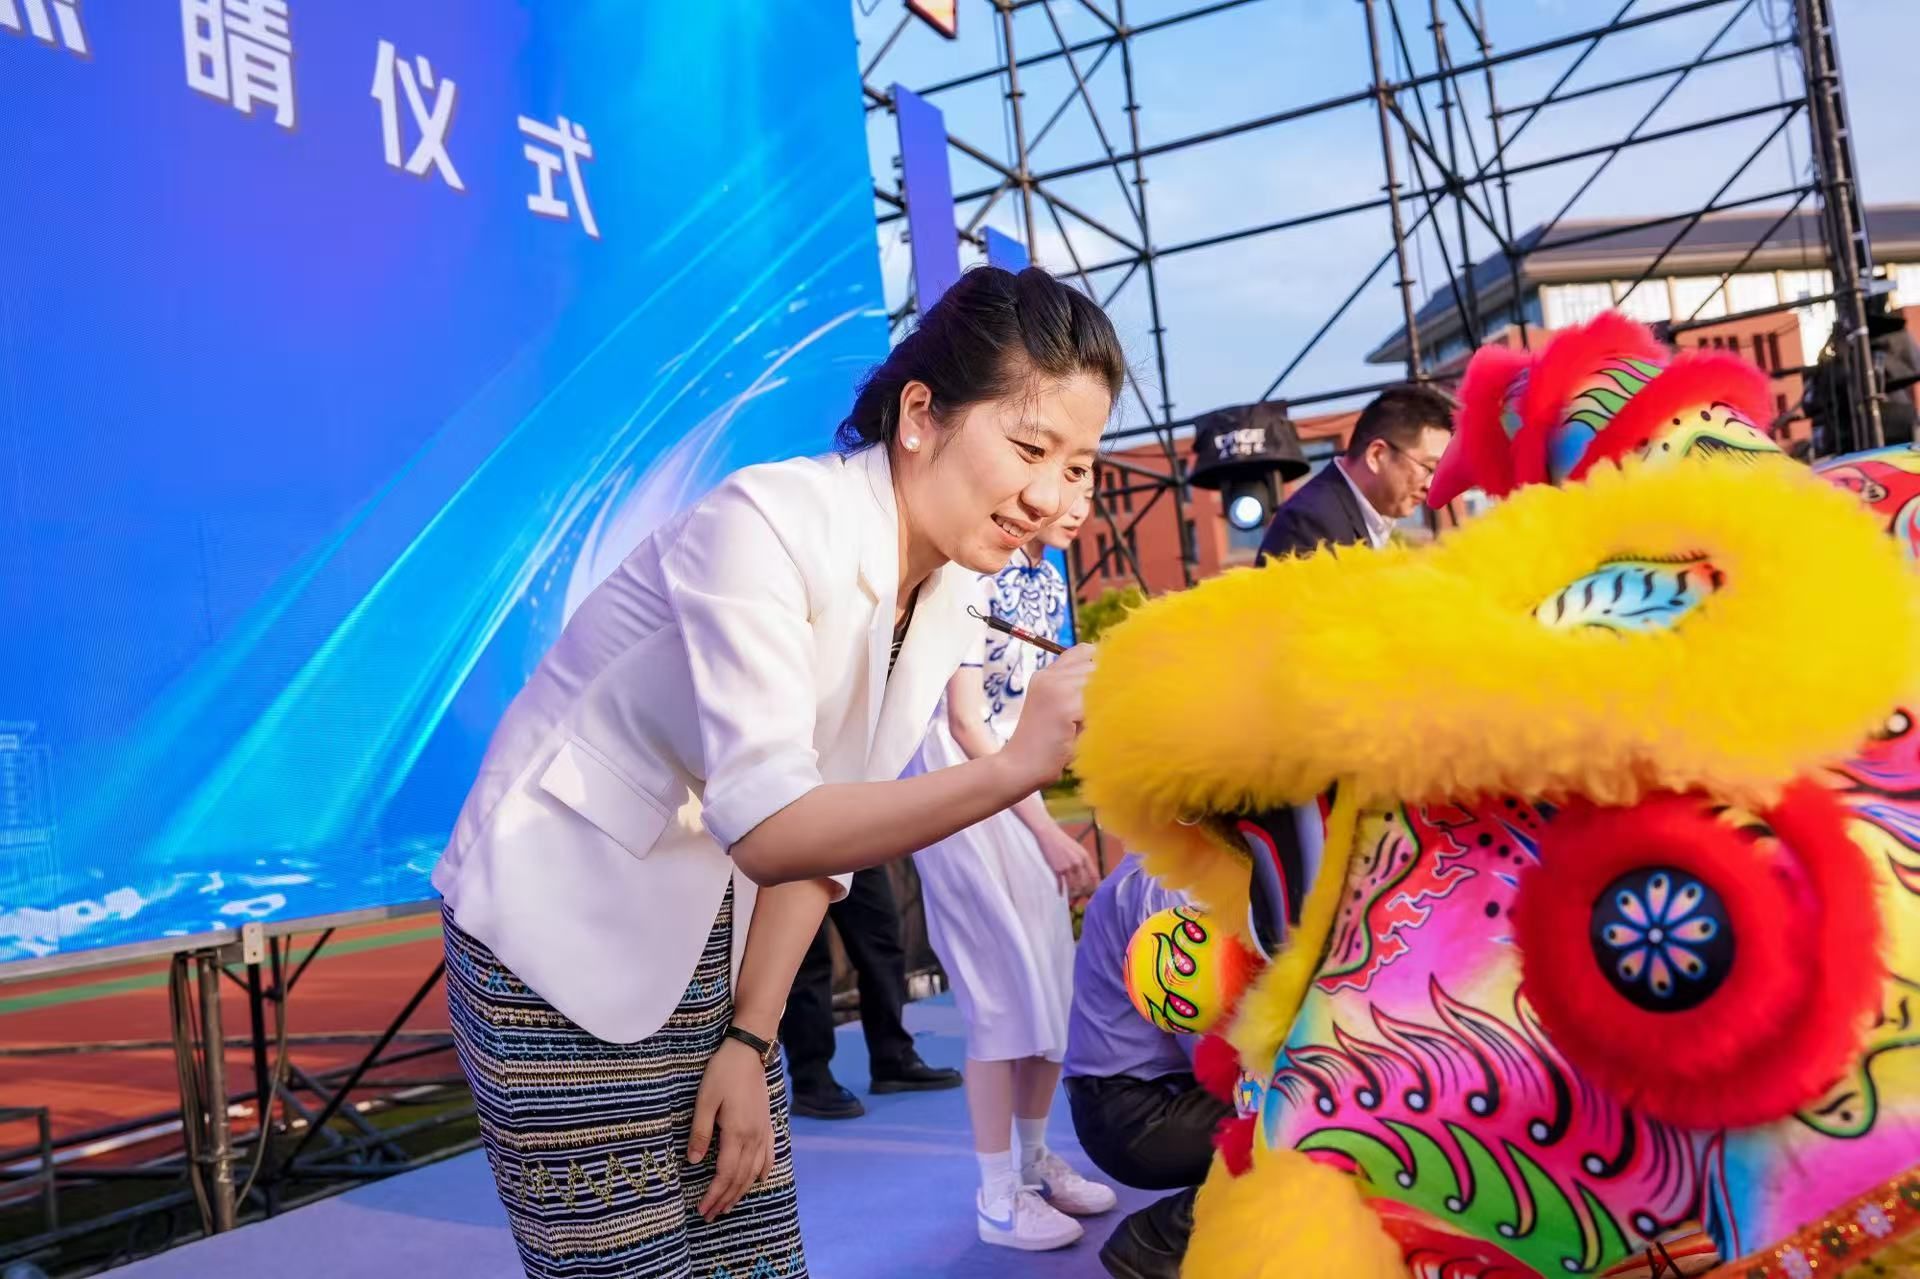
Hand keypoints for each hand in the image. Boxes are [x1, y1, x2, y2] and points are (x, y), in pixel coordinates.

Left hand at [686, 1036, 774, 1221]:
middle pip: (740, 1177)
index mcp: (737, 1133)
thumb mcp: (704, 1100)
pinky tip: (760, 1180)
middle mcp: (753, 1137)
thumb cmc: (723, 1073)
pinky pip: (769, 1154)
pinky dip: (764, 1171)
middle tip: (711, 1215)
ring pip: (754, 1170)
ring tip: (729, 1205)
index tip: (702, 1209)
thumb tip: (694, 1162)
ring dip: (742, 1191)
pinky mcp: (767, 1123)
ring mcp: (763, 1131)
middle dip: (725, 1199)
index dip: (714, 1194)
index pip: (725, 1174)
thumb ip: (700, 1133)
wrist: (749, 1051)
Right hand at [1003, 644, 1094, 789]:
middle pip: (1096, 667)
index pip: (1084, 651)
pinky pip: (1097, 705)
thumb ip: (1076, 691)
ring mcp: (1055, 688)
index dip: (1099, 665)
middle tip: (1091, 716)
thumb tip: (1115, 678)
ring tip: (1085, 726)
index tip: (1104, 687)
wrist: (1019, 767)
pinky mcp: (1063, 706)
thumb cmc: (1046, 745)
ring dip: (1101, 705)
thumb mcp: (1058, 709)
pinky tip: (1083, 735)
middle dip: (1105, 688)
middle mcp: (1049, 676)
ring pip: (1099, 685)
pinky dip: (1096, 721)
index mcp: (1046, 674)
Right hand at [1037, 825, 1097, 896]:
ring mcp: (1067, 866)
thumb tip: (1087, 875)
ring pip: (1074, 886)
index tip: (1094, 893)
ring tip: (1072, 897)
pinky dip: (1061, 891)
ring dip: (1073, 894)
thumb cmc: (1063, 842)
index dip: (1095, 886)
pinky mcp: (1057, 869)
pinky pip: (1061, 884)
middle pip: (1085, 883)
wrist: (1048, 834)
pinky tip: (1061, 894)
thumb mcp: (1077, 849)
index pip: (1094, 876)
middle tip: (1082, 897)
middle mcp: (1078, 862)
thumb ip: (1083, 861)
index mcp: (1085, 857)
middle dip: (1084, 893)